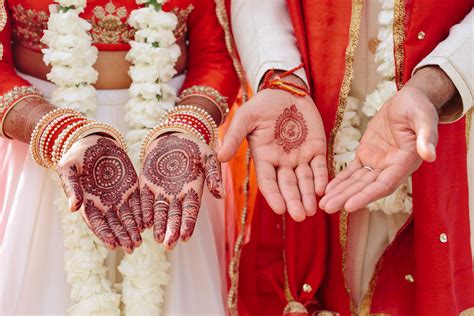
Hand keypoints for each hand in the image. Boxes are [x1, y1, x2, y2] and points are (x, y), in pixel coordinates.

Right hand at [57, 136, 142, 252]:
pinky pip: (138, 203)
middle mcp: (105, 204)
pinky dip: (142, 214)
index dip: (105, 234)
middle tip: (131, 248)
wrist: (95, 141)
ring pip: (128, 217)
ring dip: (133, 230)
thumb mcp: (69, 168)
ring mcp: (119, 197)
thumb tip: (73, 208)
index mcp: (88, 203)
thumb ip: (71, 187)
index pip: (97, 223)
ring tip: (139, 242)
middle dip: (123, 236)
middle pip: (115, 224)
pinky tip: (148, 223)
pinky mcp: (131, 188)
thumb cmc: (77, 155)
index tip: (113, 245)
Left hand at [139, 133, 223, 249]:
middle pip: (174, 216)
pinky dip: (144, 211)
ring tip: (157, 239)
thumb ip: (214, 175)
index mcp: (192, 190)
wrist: (174, 135)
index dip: (188, 224)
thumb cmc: (194, 147)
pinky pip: (144, 200)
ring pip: (159, 212)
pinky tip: (143, 222)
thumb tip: (221, 195)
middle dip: (172, 231)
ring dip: (158, 226)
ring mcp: (160, 191)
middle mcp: (176, 195)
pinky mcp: (146, 184)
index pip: (190, 211)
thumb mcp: (209, 157)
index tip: (185, 237)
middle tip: (169, 245)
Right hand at [218, 88, 327, 221]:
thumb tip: (219, 157)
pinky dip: (322, 178)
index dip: (273, 195)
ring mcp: (300, 156)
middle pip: (288, 186)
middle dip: (294, 201)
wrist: (285, 91)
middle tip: (301, 216)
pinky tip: (323, 189)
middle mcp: (282, 162)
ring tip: (313, 210)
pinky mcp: (316, 148)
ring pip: (305, 181)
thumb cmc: (262, 105)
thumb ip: (234, 136)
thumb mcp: (245, 118)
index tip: (279, 209)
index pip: (268, 182)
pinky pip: (320, 167)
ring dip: (308, 195)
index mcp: (264, 158)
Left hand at [320, 85, 439, 212]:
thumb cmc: (419, 107)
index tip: (348, 207)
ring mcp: (378, 163)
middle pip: (366, 188)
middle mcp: (391, 168)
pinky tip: (327, 190)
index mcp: (405, 162)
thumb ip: (426, 136)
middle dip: (346, 198)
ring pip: (357, 182)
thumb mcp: (424, 117)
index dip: (366, 196)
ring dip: (340, 193)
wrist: (410, 99)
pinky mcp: (367, 154)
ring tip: (323, 204)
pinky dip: (340, 180)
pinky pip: (352, 171)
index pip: (384, 185)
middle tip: (326, 208)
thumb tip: (429, 156)